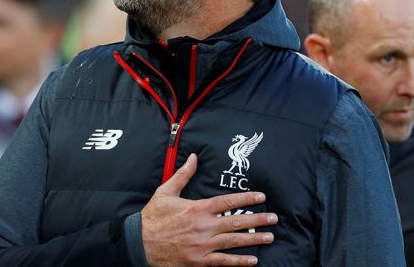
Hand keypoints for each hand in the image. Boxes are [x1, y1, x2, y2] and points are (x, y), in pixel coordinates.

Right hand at [141, 153, 277, 266]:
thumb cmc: (153, 217)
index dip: (246, 199)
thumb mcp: (165, 191)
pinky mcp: (199, 261)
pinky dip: (239, 262)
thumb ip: (183, 175)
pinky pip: (223, 262)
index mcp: (197, 208)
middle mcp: (203, 226)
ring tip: (269, 237)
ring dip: (254, 239)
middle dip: (258, 219)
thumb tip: (193, 157)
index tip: (261, 197)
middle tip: (274, 218)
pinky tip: (253, 260)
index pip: (227, 202)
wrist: (139, 242)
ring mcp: (202, 245)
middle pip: (236, 222)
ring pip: (234, 242)